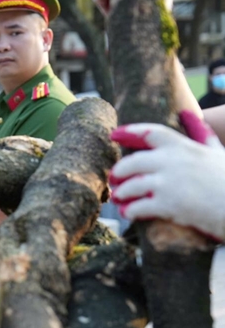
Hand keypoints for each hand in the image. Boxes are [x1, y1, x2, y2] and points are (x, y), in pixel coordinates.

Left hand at [109, 114, 224, 240]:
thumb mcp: (217, 152)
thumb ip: (202, 134)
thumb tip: (188, 114)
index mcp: (185, 147)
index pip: (151, 133)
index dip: (130, 132)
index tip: (114, 134)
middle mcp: (173, 162)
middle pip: (133, 162)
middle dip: (120, 171)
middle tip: (113, 178)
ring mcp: (170, 183)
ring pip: (132, 185)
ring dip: (121, 193)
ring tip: (118, 198)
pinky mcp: (169, 204)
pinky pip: (139, 207)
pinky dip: (130, 210)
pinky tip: (128, 213)